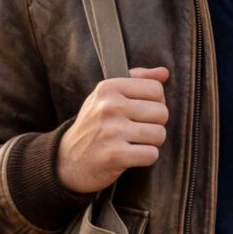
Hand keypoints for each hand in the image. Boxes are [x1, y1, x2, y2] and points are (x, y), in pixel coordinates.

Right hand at [57, 64, 169, 193]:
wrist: (68, 160)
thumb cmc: (94, 126)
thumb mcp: (107, 96)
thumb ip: (136, 80)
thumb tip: (164, 73)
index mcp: (108, 88)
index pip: (156, 89)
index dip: (155, 102)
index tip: (140, 112)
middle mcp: (109, 106)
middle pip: (161, 112)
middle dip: (155, 124)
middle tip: (137, 130)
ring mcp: (111, 131)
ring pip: (159, 134)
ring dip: (151, 143)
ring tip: (134, 142)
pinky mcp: (115, 155)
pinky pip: (151, 154)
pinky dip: (146, 158)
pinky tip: (131, 156)